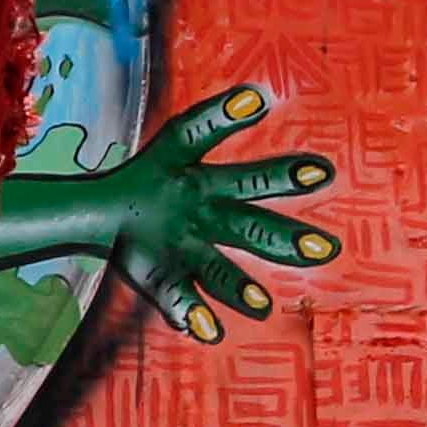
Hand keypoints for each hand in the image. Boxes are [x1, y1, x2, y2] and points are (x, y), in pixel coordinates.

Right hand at [103, 84, 338, 342]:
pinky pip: (173, 298)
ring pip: (214, 270)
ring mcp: (179, 250)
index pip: (248, 176)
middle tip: (329, 249)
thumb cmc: (150, 176)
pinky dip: (189, 315)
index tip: (316, 165)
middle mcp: (198, 218)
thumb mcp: (178, 141)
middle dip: (285, 238)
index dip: (278, 169)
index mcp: (205, 185)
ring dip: (236, 287)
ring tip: (262, 306)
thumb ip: (216, 119)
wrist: (96, 211)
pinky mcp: (158, 276)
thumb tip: (257, 94)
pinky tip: (208, 332)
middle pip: (246, 226)